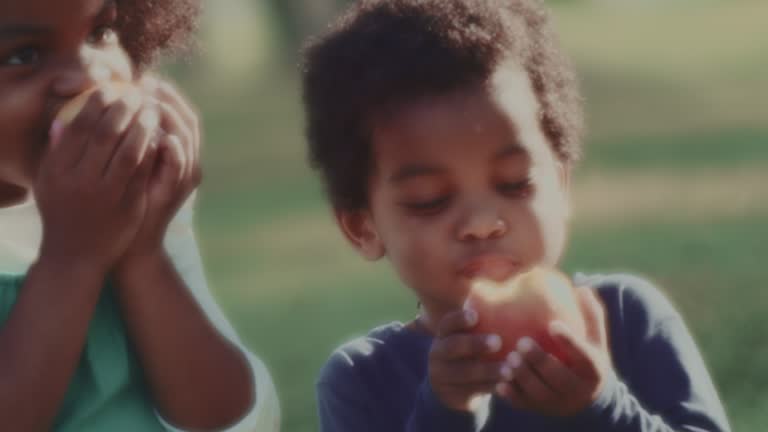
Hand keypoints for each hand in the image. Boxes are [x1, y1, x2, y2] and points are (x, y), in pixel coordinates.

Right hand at [35, 86, 158, 272]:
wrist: (76, 255)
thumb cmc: (62, 212)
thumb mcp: (50, 182)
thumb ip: (57, 152)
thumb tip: (63, 120)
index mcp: (60, 169)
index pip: (80, 126)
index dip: (97, 104)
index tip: (110, 89)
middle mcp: (82, 179)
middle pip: (107, 134)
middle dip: (124, 109)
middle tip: (136, 93)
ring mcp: (107, 193)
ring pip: (129, 151)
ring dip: (143, 127)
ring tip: (151, 110)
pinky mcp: (129, 205)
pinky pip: (144, 172)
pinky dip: (152, 151)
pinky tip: (160, 136)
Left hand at [117, 76, 201, 265]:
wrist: (129, 244)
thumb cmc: (118, 206)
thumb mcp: (119, 167)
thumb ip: (117, 141)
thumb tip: (93, 111)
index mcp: (174, 153)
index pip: (177, 113)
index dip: (163, 93)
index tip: (141, 79)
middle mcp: (186, 161)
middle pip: (188, 118)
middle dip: (168, 97)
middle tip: (146, 84)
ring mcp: (185, 175)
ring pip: (186, 134)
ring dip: (168, 114)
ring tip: (147, 101)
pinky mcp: (177, 188)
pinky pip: (179, 158)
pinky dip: (168, 142)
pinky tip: (152, 130)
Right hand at [428, 309, 511, 411]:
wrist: (453, 389)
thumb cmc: (471, 354)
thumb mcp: (470, 338)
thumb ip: (484, 323)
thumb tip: (509, 293)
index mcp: (444, 335)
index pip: (447, 323)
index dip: (459, 319)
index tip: (476, 316)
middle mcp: (438, 353)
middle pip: (452, 347)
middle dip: (474, 343)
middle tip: (498, 341)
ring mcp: (442, 376)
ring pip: (463, 372)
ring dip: (487, 371)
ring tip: (509, 370)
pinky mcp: (451, 395)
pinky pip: (471, 391)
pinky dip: (489, 388)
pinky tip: (507, 385)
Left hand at [495, 286, 613, 415]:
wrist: (586, 398)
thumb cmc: (586, 356)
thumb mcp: (595, 338)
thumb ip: (589, 313)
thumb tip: (580, 283)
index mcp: (593, 370)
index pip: (583, 355)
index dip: (569, 341)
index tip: (553, 325)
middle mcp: (578, 390)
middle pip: (558, 377)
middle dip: (540, 361)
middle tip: (521, 342)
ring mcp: (559, 404)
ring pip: (540, 393)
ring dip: (523, 378)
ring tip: (508, 359)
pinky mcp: (542, 411)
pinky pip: (525, 405)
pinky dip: (512, 395)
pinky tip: (498, 382)